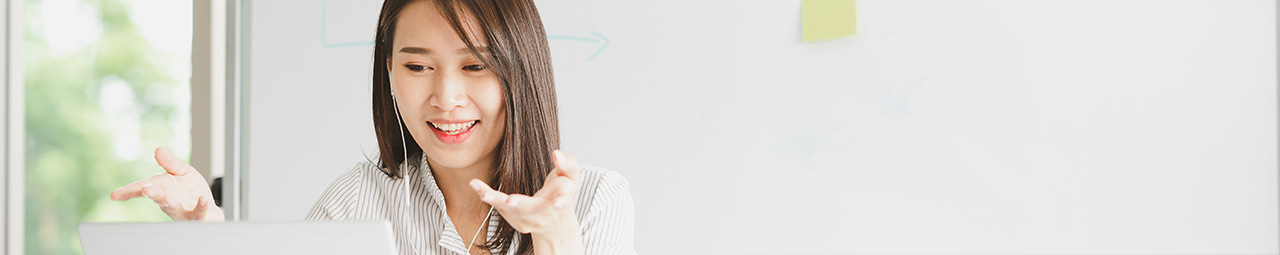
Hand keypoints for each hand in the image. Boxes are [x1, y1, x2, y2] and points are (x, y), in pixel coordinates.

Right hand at [109, 147, 224, 221]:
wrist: (208, 210)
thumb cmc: (191, 191)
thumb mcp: (181, 171)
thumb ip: (170, 162)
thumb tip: (159, 149)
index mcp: (161, 189)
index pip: (142, 188)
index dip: (128, 191)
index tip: (115, 195)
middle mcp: (168, 201)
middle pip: (157, 197)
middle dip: (151, 193)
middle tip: (146, 190)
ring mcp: (182, 210)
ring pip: (174, 208)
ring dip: (170, 203)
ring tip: (167, 199)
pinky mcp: (198, 216)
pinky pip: (198, 213)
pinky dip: (200, 207)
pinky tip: (202, 199)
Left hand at [468, 150, 581, 235]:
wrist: (557, 224)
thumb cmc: (563, 192)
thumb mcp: (572, 175)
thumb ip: (567, 163)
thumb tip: (556, 153)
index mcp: (561, 200)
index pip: (563, 200)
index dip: (561, 202)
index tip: (557, 204)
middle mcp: (544, 214)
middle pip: (529, 209)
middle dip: (518, 204)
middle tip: (508, 200)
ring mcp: (530, 221)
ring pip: (510, 211)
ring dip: (493, 198)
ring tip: (476, 185)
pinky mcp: (517, 223)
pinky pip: (501, 209)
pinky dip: (489, 197)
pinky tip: (477, 186)